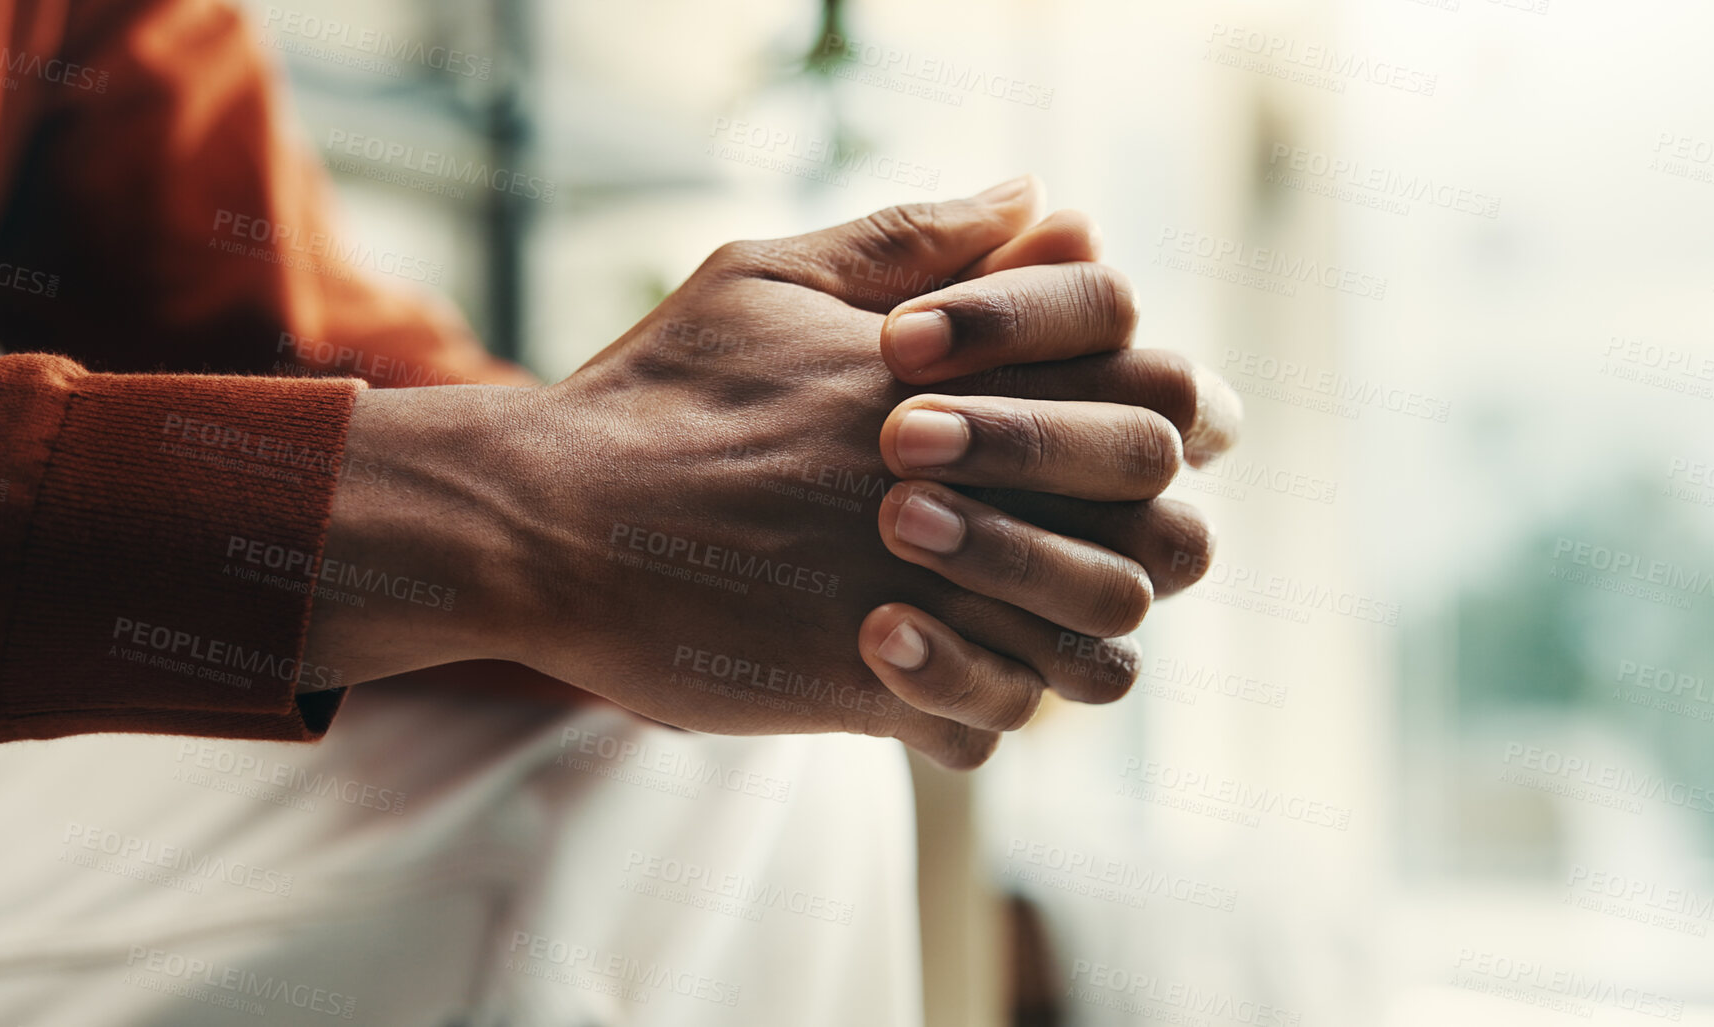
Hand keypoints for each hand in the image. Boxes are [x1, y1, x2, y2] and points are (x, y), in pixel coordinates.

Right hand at [309, 179, 1238, 767]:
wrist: (546, 519)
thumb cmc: (658, 394)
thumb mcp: (774, 277)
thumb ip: (916, 239)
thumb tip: (1039, 198)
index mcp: (968, 382)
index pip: (1166, 394)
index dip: (1159, 420)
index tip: (1098, 442)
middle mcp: (973, 488)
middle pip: (1167, 536)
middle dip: (1136, 541)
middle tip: (1064, 543)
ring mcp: (930, 595)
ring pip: (1096, 656)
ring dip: (1059, 642)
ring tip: (991, 620)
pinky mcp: (870, 688)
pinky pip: (985, 733)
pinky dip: (965, 714)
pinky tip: (908, 673)